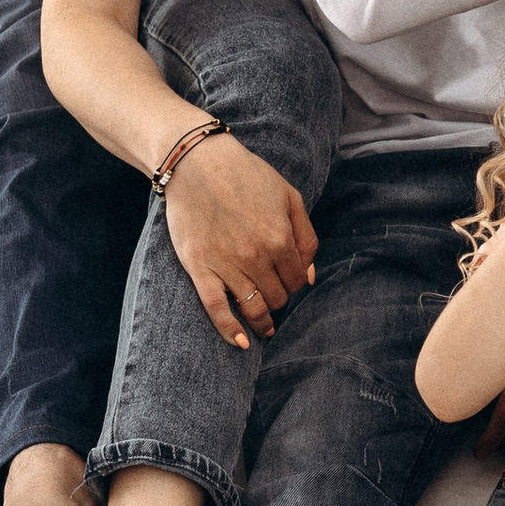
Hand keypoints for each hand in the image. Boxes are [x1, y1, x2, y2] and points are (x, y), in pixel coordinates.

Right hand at [160, 130, 317, 348]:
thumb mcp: (289, 196)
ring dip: (262, 321)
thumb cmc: (246, 175)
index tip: (288, 280)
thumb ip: (305, 236)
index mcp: (280, 239)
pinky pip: (217, 309)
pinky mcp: (200, 269)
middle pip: (278, 297)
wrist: (196, 163)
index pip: (296, 280)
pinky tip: (241, 342)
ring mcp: (227, 266)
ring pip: (253, 308)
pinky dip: (230, 330)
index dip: (295, 283)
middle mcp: (256, 257)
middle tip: (273, 294)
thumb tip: (308, 275)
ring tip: (265, 327)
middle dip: (280, 299)